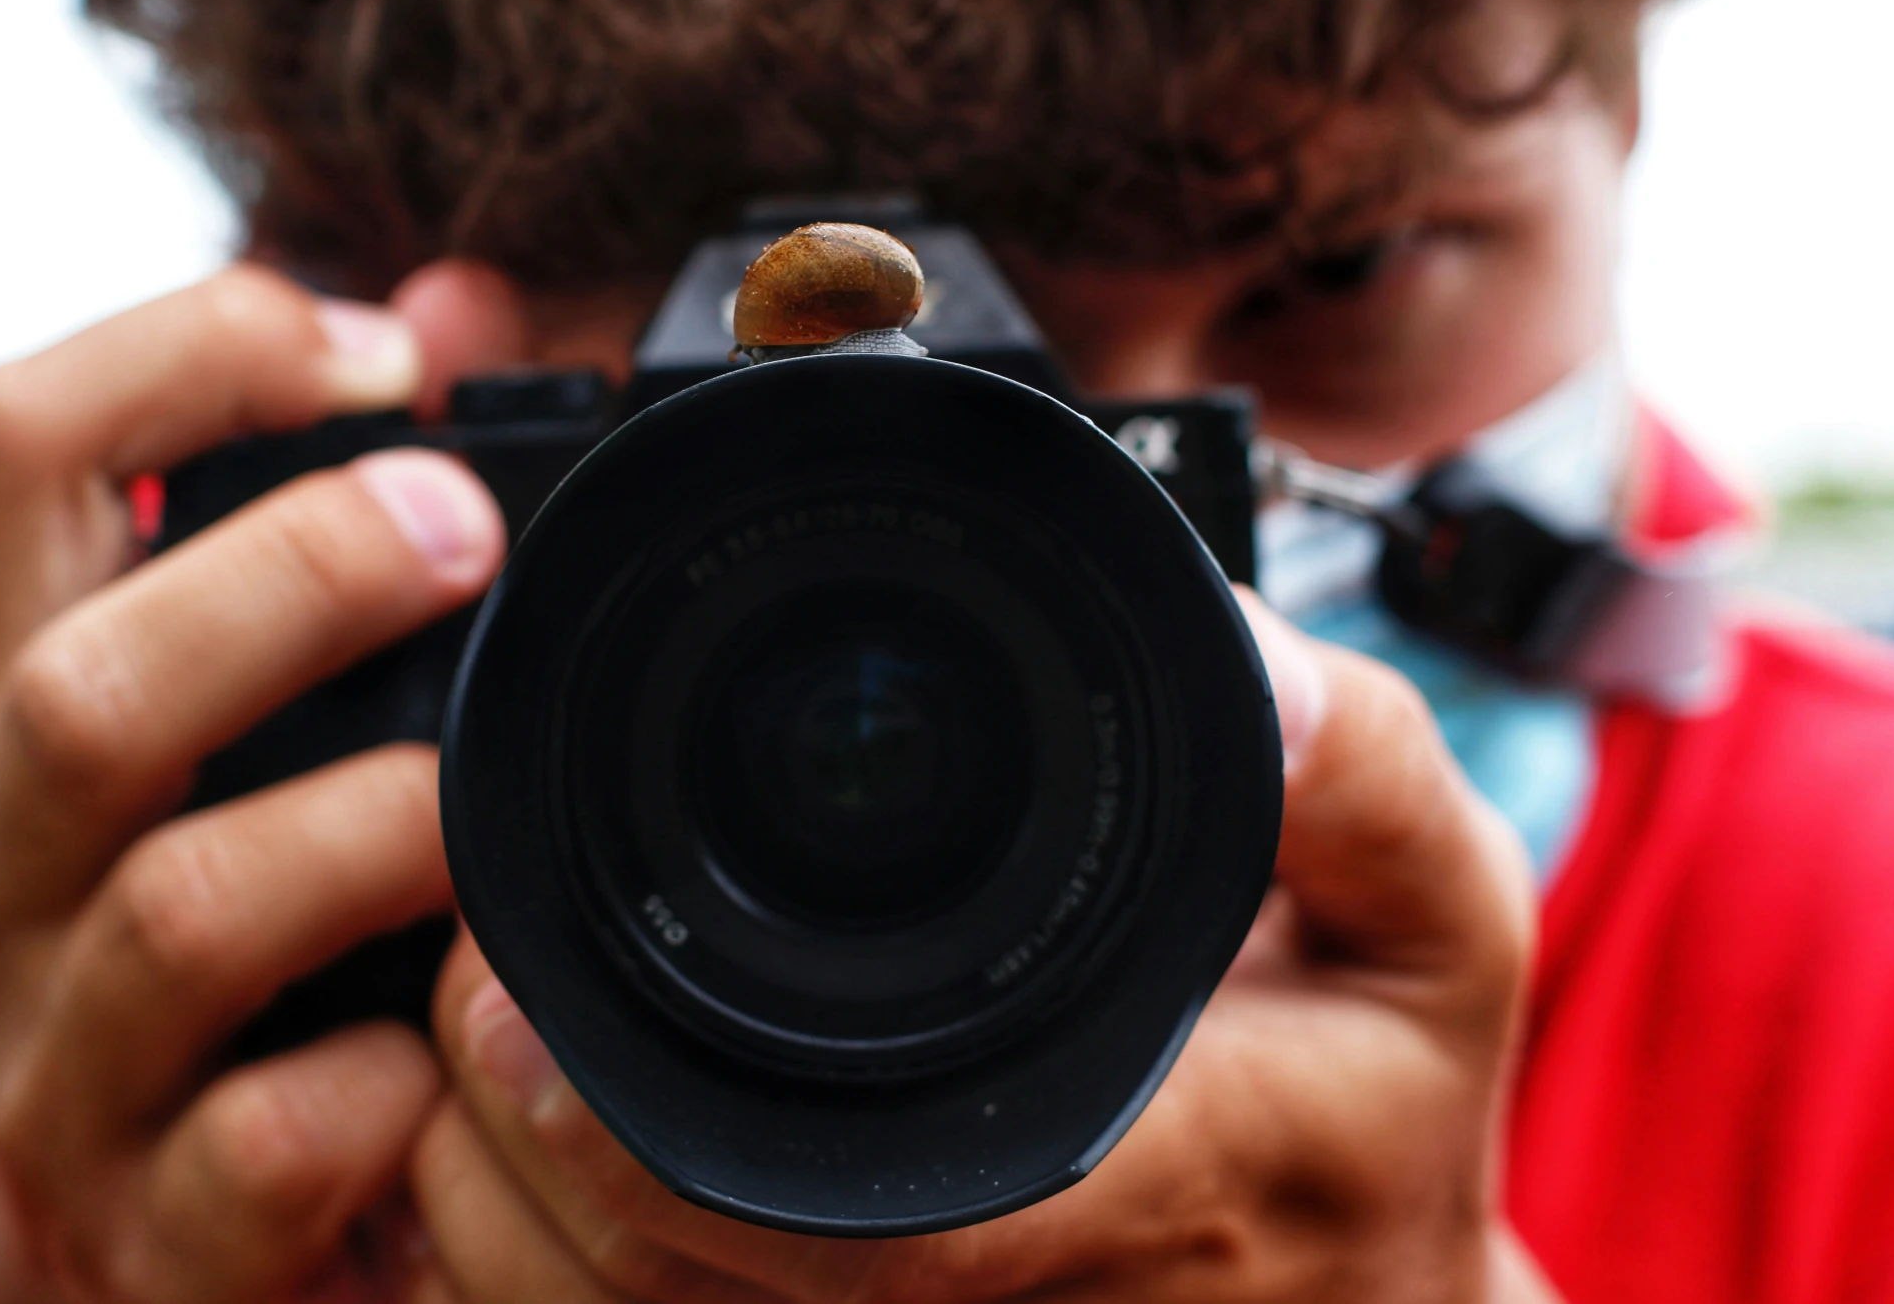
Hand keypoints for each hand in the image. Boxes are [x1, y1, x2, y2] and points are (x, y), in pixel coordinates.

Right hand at [0, 263, 520, 1302]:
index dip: (197, 350)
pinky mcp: (150, 1233)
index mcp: (16, 701)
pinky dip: (396, 1079)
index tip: (385, 353)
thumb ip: (328, 519)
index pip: (21, 447)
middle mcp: (3, 871)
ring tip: (482, 808)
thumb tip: (474, 302)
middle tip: (466, 530)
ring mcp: (60, 1063)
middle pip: (87, 685)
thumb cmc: (213, 952)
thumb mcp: (224, 730)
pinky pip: (274, 1145)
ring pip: (182, 909)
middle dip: (295, 578)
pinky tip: (458, 1046)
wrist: (126, 1272)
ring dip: (372, 827)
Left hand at [408, 599, 1560, 1302]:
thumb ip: (1356, 775)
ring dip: (513, 1239)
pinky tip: (526, 1179)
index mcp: (1165, 1193)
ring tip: (471, 1084)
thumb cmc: (1386, 1098)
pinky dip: (558, 1284)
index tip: (503, 1017)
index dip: (647, 1152)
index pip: (873, 1232)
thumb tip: (1249, 653)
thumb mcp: (1436, 917)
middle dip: (523, 1167)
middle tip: (458, 1011)